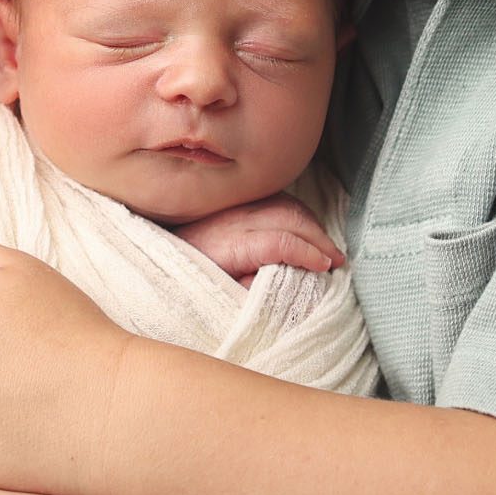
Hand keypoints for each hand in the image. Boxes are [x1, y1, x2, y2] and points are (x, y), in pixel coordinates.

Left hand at [176, 196, 343, 285]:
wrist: (159, 256)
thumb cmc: (191, 281)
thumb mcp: (217, 294)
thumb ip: (249, 291)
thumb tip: (282, 282)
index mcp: (229, 244)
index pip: (278, 241)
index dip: (306, 253)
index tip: (326, 268)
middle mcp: (234, 220)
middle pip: (287, 216)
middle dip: (318, 237)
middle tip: (337, 260)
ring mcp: (234, 208)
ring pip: (284, 204)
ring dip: (311, 224)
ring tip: (327, 248)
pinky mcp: (235, 203)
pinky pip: (274, 200)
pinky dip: (297, 213)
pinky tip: (308, 230)